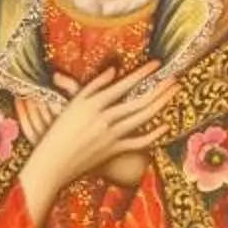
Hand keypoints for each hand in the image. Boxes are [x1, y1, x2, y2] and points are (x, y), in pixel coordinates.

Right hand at [15, 63, 179, 227]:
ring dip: (160, 104)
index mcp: (93, 104)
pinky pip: (138, 142)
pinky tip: (165, 126)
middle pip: (138, 101)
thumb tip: (113, 70)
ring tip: (173, 92)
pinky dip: (153, 135)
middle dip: (158, 88)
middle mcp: (104, 119)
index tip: (156, 64)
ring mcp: (111, 136)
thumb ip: (93, 86)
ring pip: (142, 118)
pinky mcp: (113, 151)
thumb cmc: (58, 132)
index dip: (142, 74)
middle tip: (174, 78)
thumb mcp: (73, 104)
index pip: (123, 85)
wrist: (53, 162)